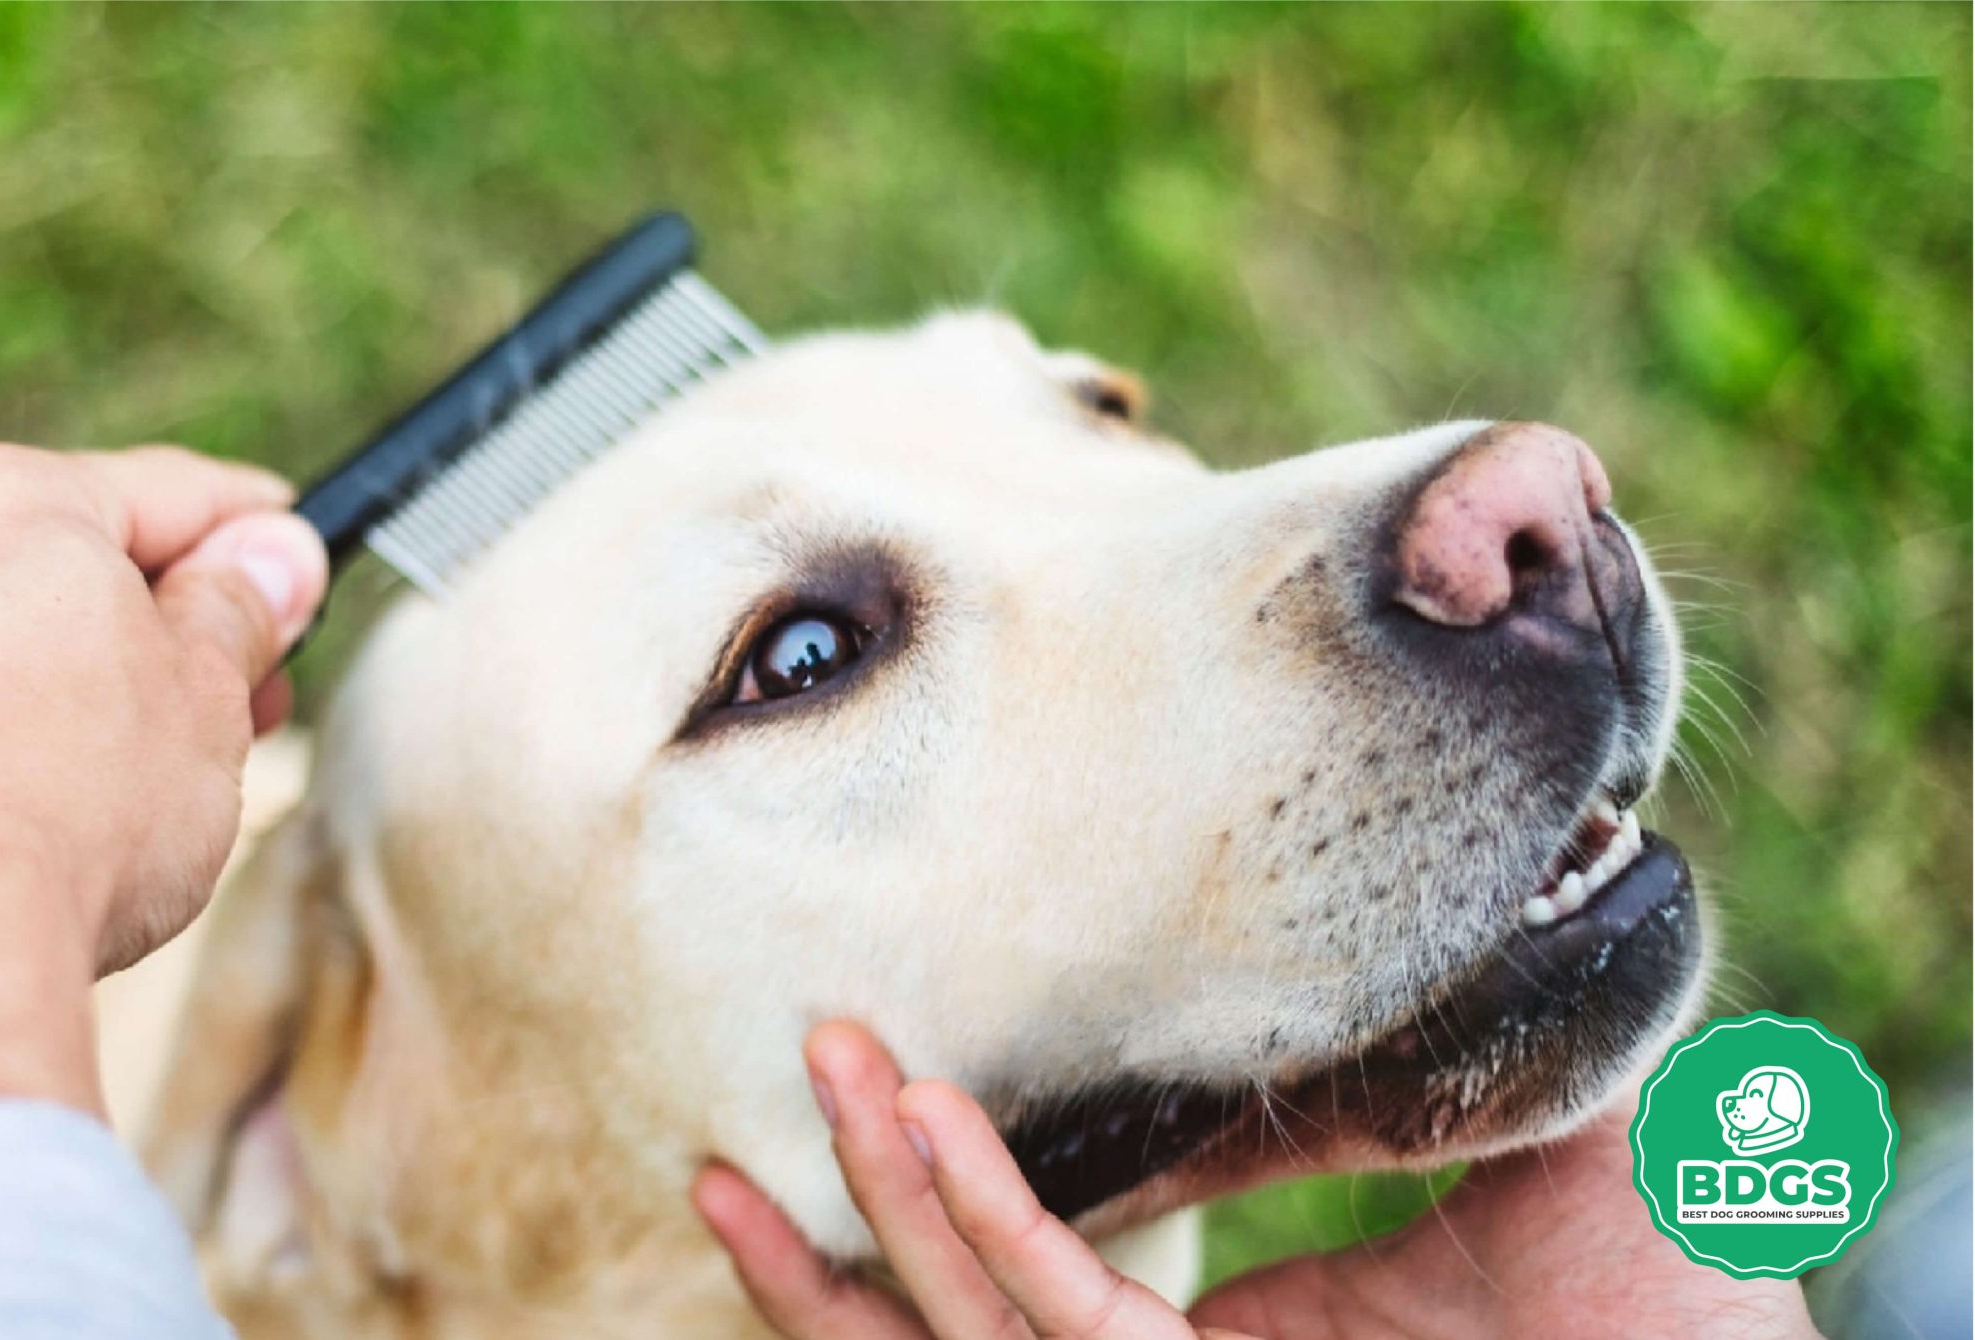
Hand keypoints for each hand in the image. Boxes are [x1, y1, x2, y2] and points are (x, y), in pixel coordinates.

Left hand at [0, 443, 327, 1215]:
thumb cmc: (79, 812)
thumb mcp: (209, 698)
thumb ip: (238, 611)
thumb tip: (269, 555)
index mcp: (11, 515)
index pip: (168, 494)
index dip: (254, 535)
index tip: (299, 568)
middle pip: (55, 577)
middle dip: (153, 632)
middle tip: (242, 703)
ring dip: (43, 702)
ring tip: (122, 792)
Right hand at [696, 1022, 1817, 1339]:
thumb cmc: (1670, 1324)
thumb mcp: (1555, 1159)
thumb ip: (1484, 1052)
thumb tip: (1497, 886)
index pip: (1051, 1270)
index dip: (953, 1183)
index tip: (896, 1066)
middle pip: (962, 1307)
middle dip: (866, 1183)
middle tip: (811, 1043)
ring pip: (970, 1324)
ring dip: (876, 1201)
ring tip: (823, 1072)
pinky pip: (1057, 1331)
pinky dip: (982, 1230)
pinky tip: (922, 1129)